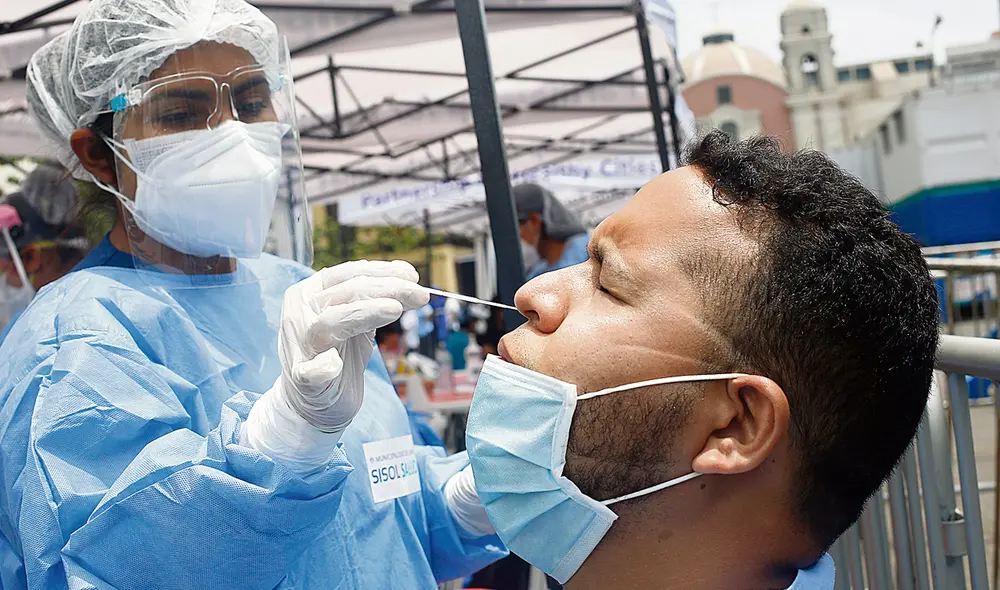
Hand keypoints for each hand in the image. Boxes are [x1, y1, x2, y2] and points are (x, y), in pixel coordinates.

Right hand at [277, 260, 428, 433]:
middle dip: (387, 289)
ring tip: (395, 309)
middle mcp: (300, 314)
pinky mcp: (303, 380)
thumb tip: (408, 276)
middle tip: (420, 294)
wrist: (315, 399)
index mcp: (310, 293)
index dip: (381, 272)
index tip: (412, 276)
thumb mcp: (359, 319)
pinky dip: (320, 368)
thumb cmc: (338, 352)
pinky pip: (308, 372)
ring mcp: (301, 347)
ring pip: (329, 322)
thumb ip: (376, 298)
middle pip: (345, 293)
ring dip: (363, 314)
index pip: (346, 274)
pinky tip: (333, 366)